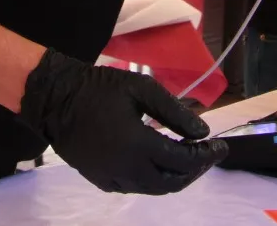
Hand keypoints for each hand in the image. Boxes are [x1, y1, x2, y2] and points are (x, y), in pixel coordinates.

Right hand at [19, 48, 227, 194]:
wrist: (55, 98)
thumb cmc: (99, 88)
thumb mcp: (141, 88)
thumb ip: (174, 112)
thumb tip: (202, 133)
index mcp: (139, 145)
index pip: (184, 161)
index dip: (206, 156)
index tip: (221, 145)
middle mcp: (127, 169)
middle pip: (172, 182)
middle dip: (195, 170)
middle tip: (207, 154)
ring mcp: (112, 178)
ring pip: (154, 189)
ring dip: (175, 177)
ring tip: (188, 158)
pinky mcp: (101, 180)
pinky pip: (135, 187)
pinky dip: (154, 180)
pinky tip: (159, 163)